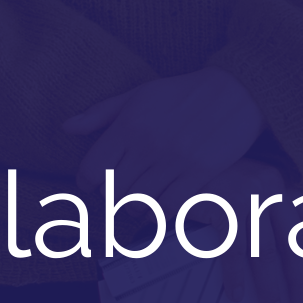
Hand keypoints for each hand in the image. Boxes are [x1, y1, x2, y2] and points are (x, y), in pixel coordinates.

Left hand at [68, 70, 268, 189]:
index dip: (87, 181)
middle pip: (115, 190)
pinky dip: (159, 212)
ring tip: (136, 202)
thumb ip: (101, 112)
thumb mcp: (139, 94)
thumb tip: (67, 128)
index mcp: (130, 125)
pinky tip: (158, 206)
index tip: (91, 183)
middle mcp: (149, 144)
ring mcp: (176, 160)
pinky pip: (171, 205)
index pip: (93, 168)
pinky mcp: (200, 171)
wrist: (236, 91)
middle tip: (116, 193)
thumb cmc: (184, 92)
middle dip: (111, 196)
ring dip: (134, 208)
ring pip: (140, 202)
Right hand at [172, 159, 302, 302]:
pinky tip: (238, 292)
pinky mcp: (224, 206)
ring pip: (266, 251)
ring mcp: (248, 198)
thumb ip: (275, 213)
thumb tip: (295, 253)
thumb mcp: (254, 190)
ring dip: (271, 286)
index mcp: (284, 187)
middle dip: (300, 281)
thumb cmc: (219, 179)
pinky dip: (236, 274)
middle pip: (294, 244)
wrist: (185, 158)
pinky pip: (234, 248)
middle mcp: (271, 191)